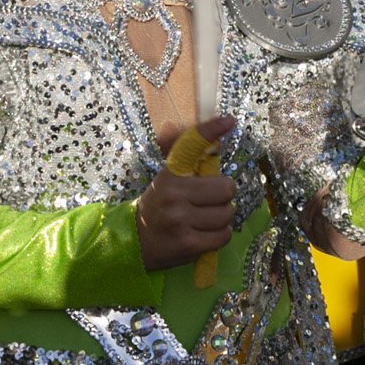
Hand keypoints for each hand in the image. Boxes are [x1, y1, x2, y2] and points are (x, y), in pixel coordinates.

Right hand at [135, 117, 237, 270]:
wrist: (135, 242)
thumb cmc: (158, 207)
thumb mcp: (167, 182)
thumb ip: (190, 168)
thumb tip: (217, 144)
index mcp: (170, 174)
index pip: (191, 145)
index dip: (211, 131)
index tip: (229, 121)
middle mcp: (173, 193)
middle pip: (225, 188)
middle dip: (224, 195)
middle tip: (212, 200)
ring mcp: (180, 219)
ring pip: (226, 214)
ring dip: (222, 218)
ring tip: (206, 219)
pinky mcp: (187, 243)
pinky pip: (223, 236)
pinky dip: (220, 236)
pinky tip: (205, 234)